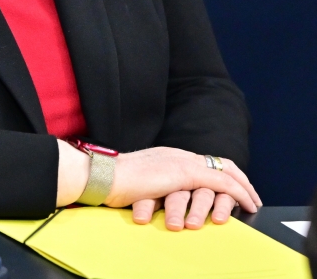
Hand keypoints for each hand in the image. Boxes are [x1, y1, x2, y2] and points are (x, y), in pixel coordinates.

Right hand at [105, 147, 260, 222]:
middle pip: (219, 162)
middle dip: (240, 179)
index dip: (222, 173)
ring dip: (242, 188)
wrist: (104, 175)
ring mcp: (181, 161)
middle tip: (252, 196)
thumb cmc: (115, 184)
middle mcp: (178, 154)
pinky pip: (220, 181)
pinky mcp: (183, 173)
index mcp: (168, 156)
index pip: (203, 161)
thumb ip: (156, 187)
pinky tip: (246, 204)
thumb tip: (163, 201)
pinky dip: (238, 192)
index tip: (234, 187)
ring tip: (253, 202)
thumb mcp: (141, 184)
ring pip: (224, 172)